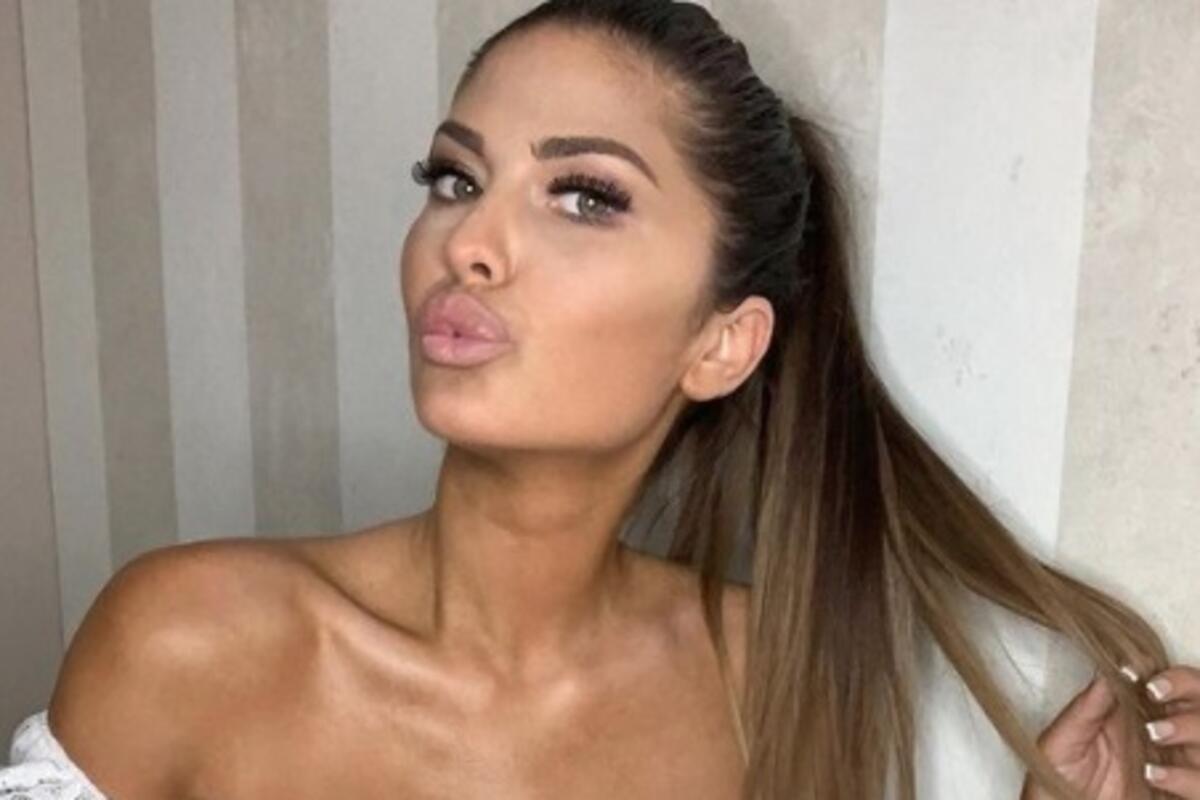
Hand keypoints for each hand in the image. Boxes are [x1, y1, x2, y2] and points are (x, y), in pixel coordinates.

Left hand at [1020, 664, 1199, 799]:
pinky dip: (1186, 779)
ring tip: (1154, 733)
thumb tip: (1108, 667)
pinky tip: (1154, 775)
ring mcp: (1173, 768)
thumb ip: (1087, 706)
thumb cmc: (1058, 777)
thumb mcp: (1064, 739)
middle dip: (1189, 693)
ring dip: (1188, 730)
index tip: (1153, 682)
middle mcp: (1161, 739)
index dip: (1175, 679)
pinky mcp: (1176, 796)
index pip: (1174, 686)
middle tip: (1157, 696)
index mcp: (1136, 716)